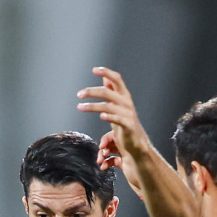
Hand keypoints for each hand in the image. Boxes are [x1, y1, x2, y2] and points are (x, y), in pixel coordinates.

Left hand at [77, 67, 150, 193]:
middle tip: (79, 94)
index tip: (94, 69)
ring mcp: (128, 115)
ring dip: (92, 105)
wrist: (137, 147)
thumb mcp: (116, 107)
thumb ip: (111, 93)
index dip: (107, 73)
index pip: (116, 80)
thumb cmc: (124, 127)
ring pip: (108, 105)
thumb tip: (105, 79)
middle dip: (92, 91)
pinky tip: (101, 116)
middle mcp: (126, 103)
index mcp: (124, 97)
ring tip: (80, 106)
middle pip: (108, 91)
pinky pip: (118, 119)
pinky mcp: (128, 126)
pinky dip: (110, 116)